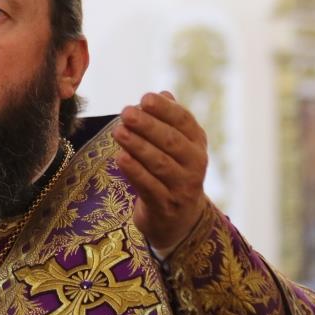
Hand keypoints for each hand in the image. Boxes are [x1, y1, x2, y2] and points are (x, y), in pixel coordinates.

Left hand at [113, 91, 208, 251]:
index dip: (165, 109)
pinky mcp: (166, 206)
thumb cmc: (172, 173)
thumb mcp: (177, 148)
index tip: (145, 98)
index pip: (184, 122)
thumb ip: (169, 121)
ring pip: (160, 164)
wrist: (179, 220)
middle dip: (148, 125)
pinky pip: (149, 186)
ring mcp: (182, 187)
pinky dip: (134, 172)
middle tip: (126, 112)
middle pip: (172, 142)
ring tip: (118, 131)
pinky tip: (120, 157)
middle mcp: (195, 165)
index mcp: (197, 144)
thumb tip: (163, 93)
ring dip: (138, 146)